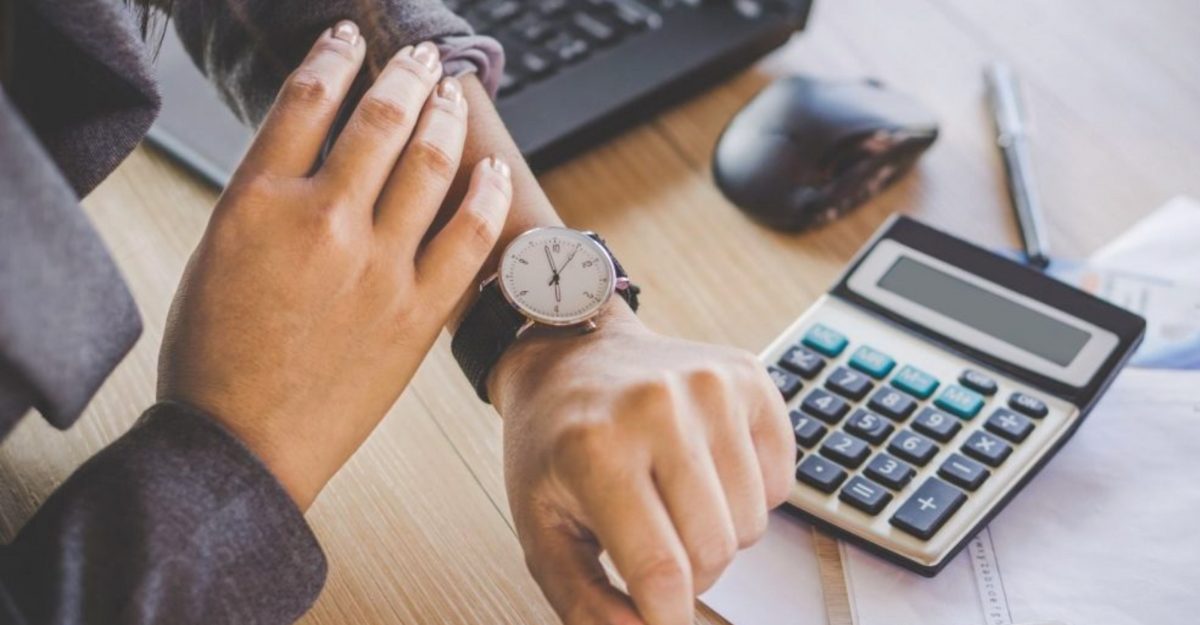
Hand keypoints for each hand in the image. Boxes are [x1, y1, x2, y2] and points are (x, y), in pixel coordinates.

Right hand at [158, 22, 511, 509]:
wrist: (240, 446)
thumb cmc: (214, 359)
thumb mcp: (215, 255)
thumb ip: (266, 199)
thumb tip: (316, 157)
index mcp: (256, 202)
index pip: (306, 100)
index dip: (334, 57)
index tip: (349, 41)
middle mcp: (322, 221)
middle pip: (378, 119)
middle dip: (402, 74)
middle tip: (414, 56)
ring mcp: (377, 266)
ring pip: (429, 164)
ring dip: (443, 116)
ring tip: (448, 92)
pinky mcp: (417, 311)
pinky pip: (468, 236)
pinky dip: (486, 194)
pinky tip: (492, 169)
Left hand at [492, 310, 793, 624]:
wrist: (570, 357)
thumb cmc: (554, 444)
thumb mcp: (541, 529)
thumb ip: (583, 601)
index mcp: (594, 447)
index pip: (661, 570)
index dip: (666, 616)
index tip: (660, 618)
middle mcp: (657, 407)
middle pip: (715, 551)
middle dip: (688, 572)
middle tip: (651, 540)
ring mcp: (711, 386)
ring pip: (752, 524)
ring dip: (718, 531)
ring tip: (673, 496)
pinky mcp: (749, 377)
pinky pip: (782, 482)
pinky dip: (750, 493)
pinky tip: (705, 466)